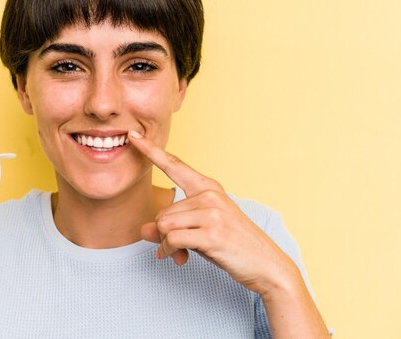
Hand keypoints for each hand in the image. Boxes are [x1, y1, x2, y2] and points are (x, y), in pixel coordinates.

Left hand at [129, 131, 298, 295]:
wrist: (267, 265)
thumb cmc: (233, 245)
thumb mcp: (200, 230)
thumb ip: (171, 226)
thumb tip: (143, 231)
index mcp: (208, 187)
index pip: (174, 165)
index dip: (151, 150)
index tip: (132, 135)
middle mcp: (209, 195)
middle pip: (162, 212)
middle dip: (165, 235)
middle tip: (178, 248)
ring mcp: (211, 212)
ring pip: (164, 225)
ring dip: (166, 245)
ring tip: (181, 253)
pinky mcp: (211, 232)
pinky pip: (172, 239)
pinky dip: (169, 252)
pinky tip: (179, 258)